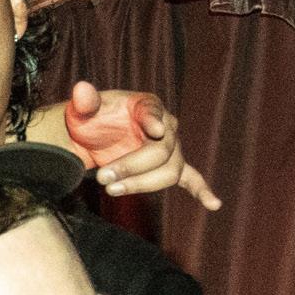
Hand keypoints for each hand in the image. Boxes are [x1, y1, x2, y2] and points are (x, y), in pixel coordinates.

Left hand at [63, 81, 220, 210]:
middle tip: (102, 178)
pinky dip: (201, 191)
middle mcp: (166, 126)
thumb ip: (84, 101)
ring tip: (111, 189)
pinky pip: (191, 178)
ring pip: (169, 171)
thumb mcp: (83, 108)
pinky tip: (213, 203)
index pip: (154, 112)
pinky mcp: (168, 167)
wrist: (91, 138)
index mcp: (147, 105)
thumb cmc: (90, 119)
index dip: (154, 120)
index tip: (152, 129)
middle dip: (132, 166)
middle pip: (161, 151)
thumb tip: (81, 90)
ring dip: (142, 184)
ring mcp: (170, 149)